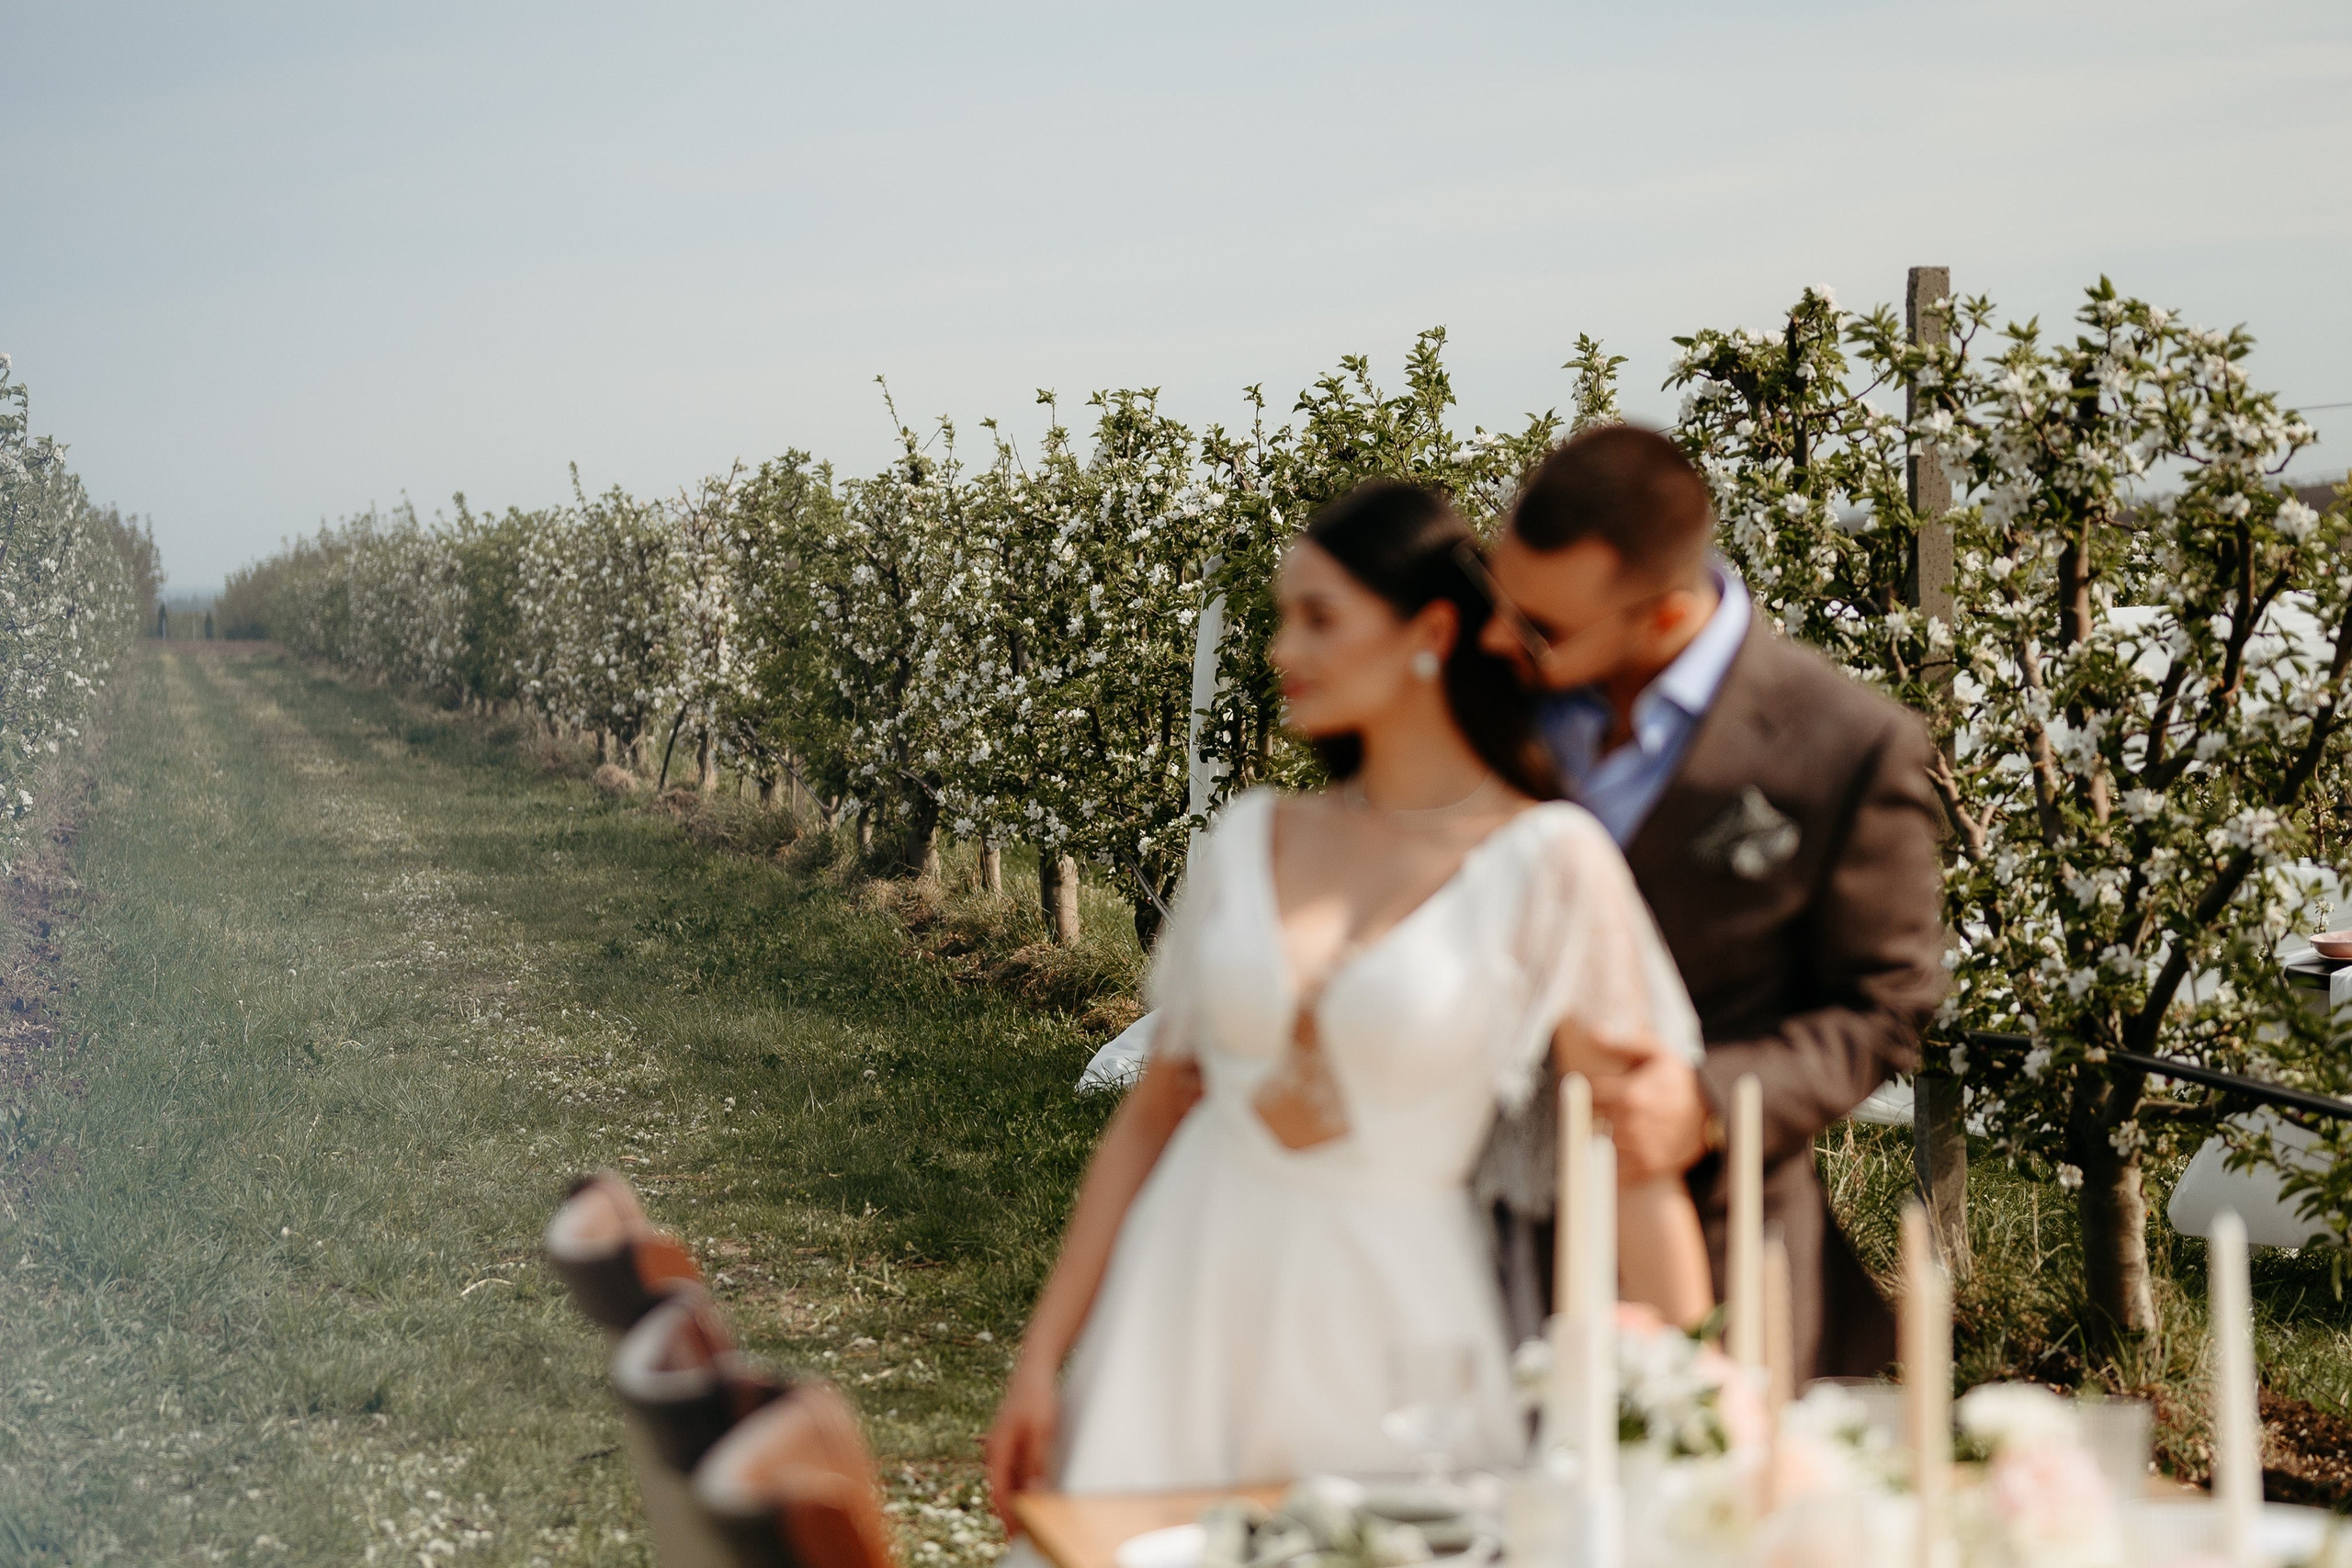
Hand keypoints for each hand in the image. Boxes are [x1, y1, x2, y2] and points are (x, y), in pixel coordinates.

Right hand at [984, 1359, 1059, 1532]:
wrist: (1034, 1371)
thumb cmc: (1037, 1398)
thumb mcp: (1041, 1431)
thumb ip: (1036, 1461)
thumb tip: (1034, 1490)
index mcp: (998, 1450)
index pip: (999, 1491)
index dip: (1006, 1515)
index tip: (1015, 1534)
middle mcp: (995, 1450)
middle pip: (1000, 1488)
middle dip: (1010, 1511)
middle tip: (1023, 1533)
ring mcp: (1001, 1446)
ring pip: (1006, 1480)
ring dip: (1015, 1498)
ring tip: (1028, 1519)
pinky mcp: (1010, 1441)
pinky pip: (1012, 1469)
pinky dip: (1019, 1484)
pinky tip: (1031, 1492)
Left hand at [1584, 1028, 1709, 1182]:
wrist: (1714, 1113)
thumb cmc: (1681, 1080)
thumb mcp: (1658, 1053)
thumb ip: (1624, 1042)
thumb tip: (1594, 1032)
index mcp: (1629, 1094)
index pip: (1589, 1093)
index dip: (1589, 1087)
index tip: (1595, 1085)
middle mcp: (1631, 1123)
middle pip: (1595, 1118)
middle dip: (1601, 1111)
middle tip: (1616, 1105)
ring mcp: (1638, 1147)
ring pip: (1604, 1141)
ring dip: (1609, 1133)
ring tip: (1628, 1123)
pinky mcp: (1647, 1166)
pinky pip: (1616, 1168)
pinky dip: (1617, 1159)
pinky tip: (1629, 1145)